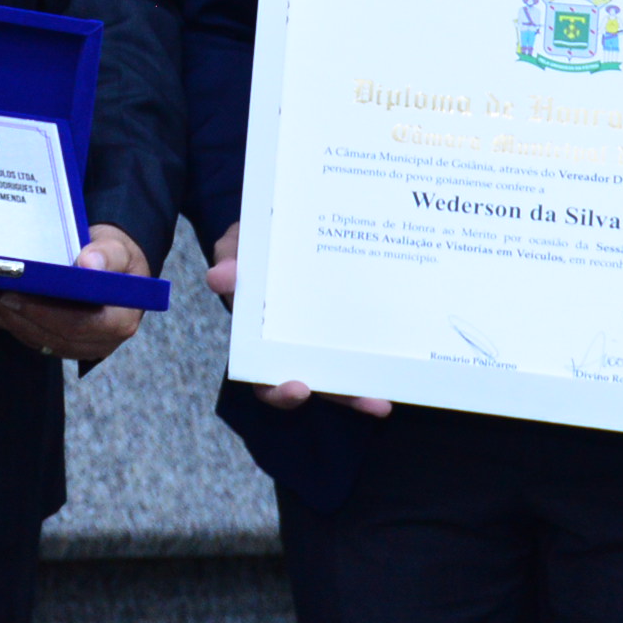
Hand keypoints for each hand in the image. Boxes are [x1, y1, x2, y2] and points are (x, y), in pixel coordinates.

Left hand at [0, 223, 151, 362]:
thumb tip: (89, 263)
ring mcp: (76, 345)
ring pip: (32, 336)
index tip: (11, 294)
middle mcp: (98, 341)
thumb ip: (107, 254)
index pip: (77, 323)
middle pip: (49, 333)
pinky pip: (26, 334)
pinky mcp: (57, 341)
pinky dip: (2, 317)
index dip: (41, 311)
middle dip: (11, 312)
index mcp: (118, 321)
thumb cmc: (116, 256)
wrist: (112, 265)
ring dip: (0, 315)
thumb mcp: (117, 248)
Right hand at [206, 223, 392, 418]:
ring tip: (383, 401)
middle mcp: (296, 345)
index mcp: (262, 334)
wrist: (288, 220)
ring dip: (364, 391)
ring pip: (346, 374)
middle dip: (339, 396)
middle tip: (371, 402)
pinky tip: (403, 367)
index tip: (298, 388)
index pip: (265, 375)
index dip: (278, 390)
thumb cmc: (258, 239)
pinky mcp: (355, 325)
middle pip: (316, 383)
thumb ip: (231, 258)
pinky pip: (369, 349)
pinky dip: (382, 361)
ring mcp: (328, 337)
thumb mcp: (240, 242)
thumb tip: (219, 277)